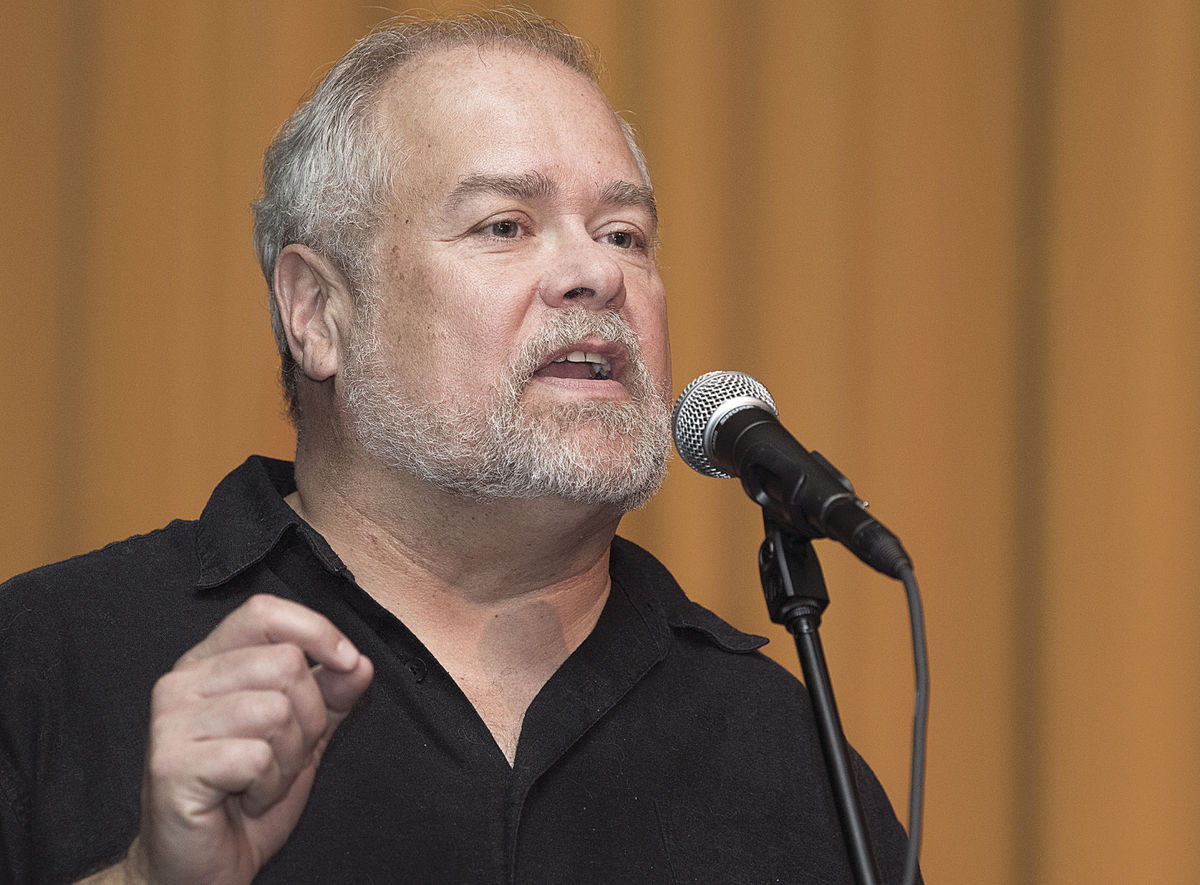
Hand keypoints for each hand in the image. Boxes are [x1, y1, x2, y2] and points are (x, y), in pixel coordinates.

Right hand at [122, 594, 372, 884]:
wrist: (200, 868)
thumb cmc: (244, 797)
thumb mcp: (301, 736)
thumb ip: (330, 695)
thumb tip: (359, 663)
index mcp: (208, 663)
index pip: (264, 613)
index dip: (316, 631)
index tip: (347, 664)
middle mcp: (182, 683)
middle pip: (285, 664)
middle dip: (308, 719)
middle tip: (282, 757)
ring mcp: (171, 723)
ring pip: (277, 710)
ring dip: (288, 758)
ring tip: (262, 780)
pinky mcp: (171, 765)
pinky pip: (258, 757)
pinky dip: (268, 786)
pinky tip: (246, 799)